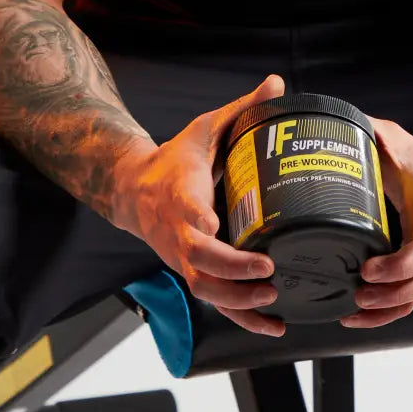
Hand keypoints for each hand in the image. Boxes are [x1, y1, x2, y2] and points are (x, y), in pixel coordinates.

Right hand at [118, 74, 287, 336]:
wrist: (135, 191)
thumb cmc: (176, 160)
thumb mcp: (205, 129)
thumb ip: (242, 110)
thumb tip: (277, 84)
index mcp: (182, 192)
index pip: (186, 210)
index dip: (198, 221)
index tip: (213, 226)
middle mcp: (179, 232)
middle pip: (198, 260)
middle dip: (232, 269)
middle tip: (267, 269)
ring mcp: (184, 258)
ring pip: (206, 289)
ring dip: (238, 301)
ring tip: (273, 299)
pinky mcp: (193, 273)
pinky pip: (216, 301)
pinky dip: (243, 319)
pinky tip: (273, 326)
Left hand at [340, 118, 412, 328]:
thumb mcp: (399, 141)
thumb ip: (371, 133)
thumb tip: (334, 124)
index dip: (406, 256)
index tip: (374, 265)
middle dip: (393, 286)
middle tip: (360, 287)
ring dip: (389, 305)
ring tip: (355, 307)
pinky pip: (412, 300)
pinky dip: (387, 314)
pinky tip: (358, 317)